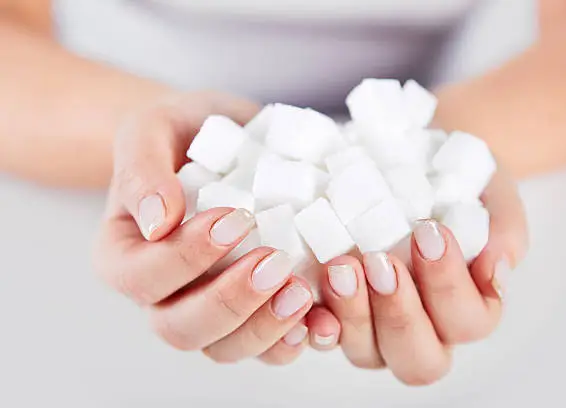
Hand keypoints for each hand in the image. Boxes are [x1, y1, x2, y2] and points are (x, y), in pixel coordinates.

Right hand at [94, 92, 313, 364]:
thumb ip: (142, 170)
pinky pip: (270, 347)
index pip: (141, 278)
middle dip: (230, 303)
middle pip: (181, 329)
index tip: (234, 218)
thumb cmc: (182, 134)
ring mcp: (211, 308)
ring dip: (265, 330)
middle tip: (274, 262)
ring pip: (226, 348)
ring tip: (302, 294)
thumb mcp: (151, 130)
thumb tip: (157, 220)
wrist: (224, 138)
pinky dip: (297, 340)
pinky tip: (322, 320)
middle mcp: (164, 294)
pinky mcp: (256, 310)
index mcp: (127, 257)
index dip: (185, 259)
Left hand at [308, 168, 528, 384]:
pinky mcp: (335, 311)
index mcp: (466, 308)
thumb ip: (504, 230)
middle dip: (399, 313)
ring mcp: (374, 327)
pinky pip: (322, 336)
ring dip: (353, 315)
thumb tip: (497, 266)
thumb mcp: (492, 192)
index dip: (450, 286)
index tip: (431, 233)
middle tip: (381, 262)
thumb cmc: (458, 184)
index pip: (468, 322)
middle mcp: (423, 328)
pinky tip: (304, 293)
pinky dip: (314, 322)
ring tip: (341, 266)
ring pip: (367, 353)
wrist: (415, 162)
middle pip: (419, 359)